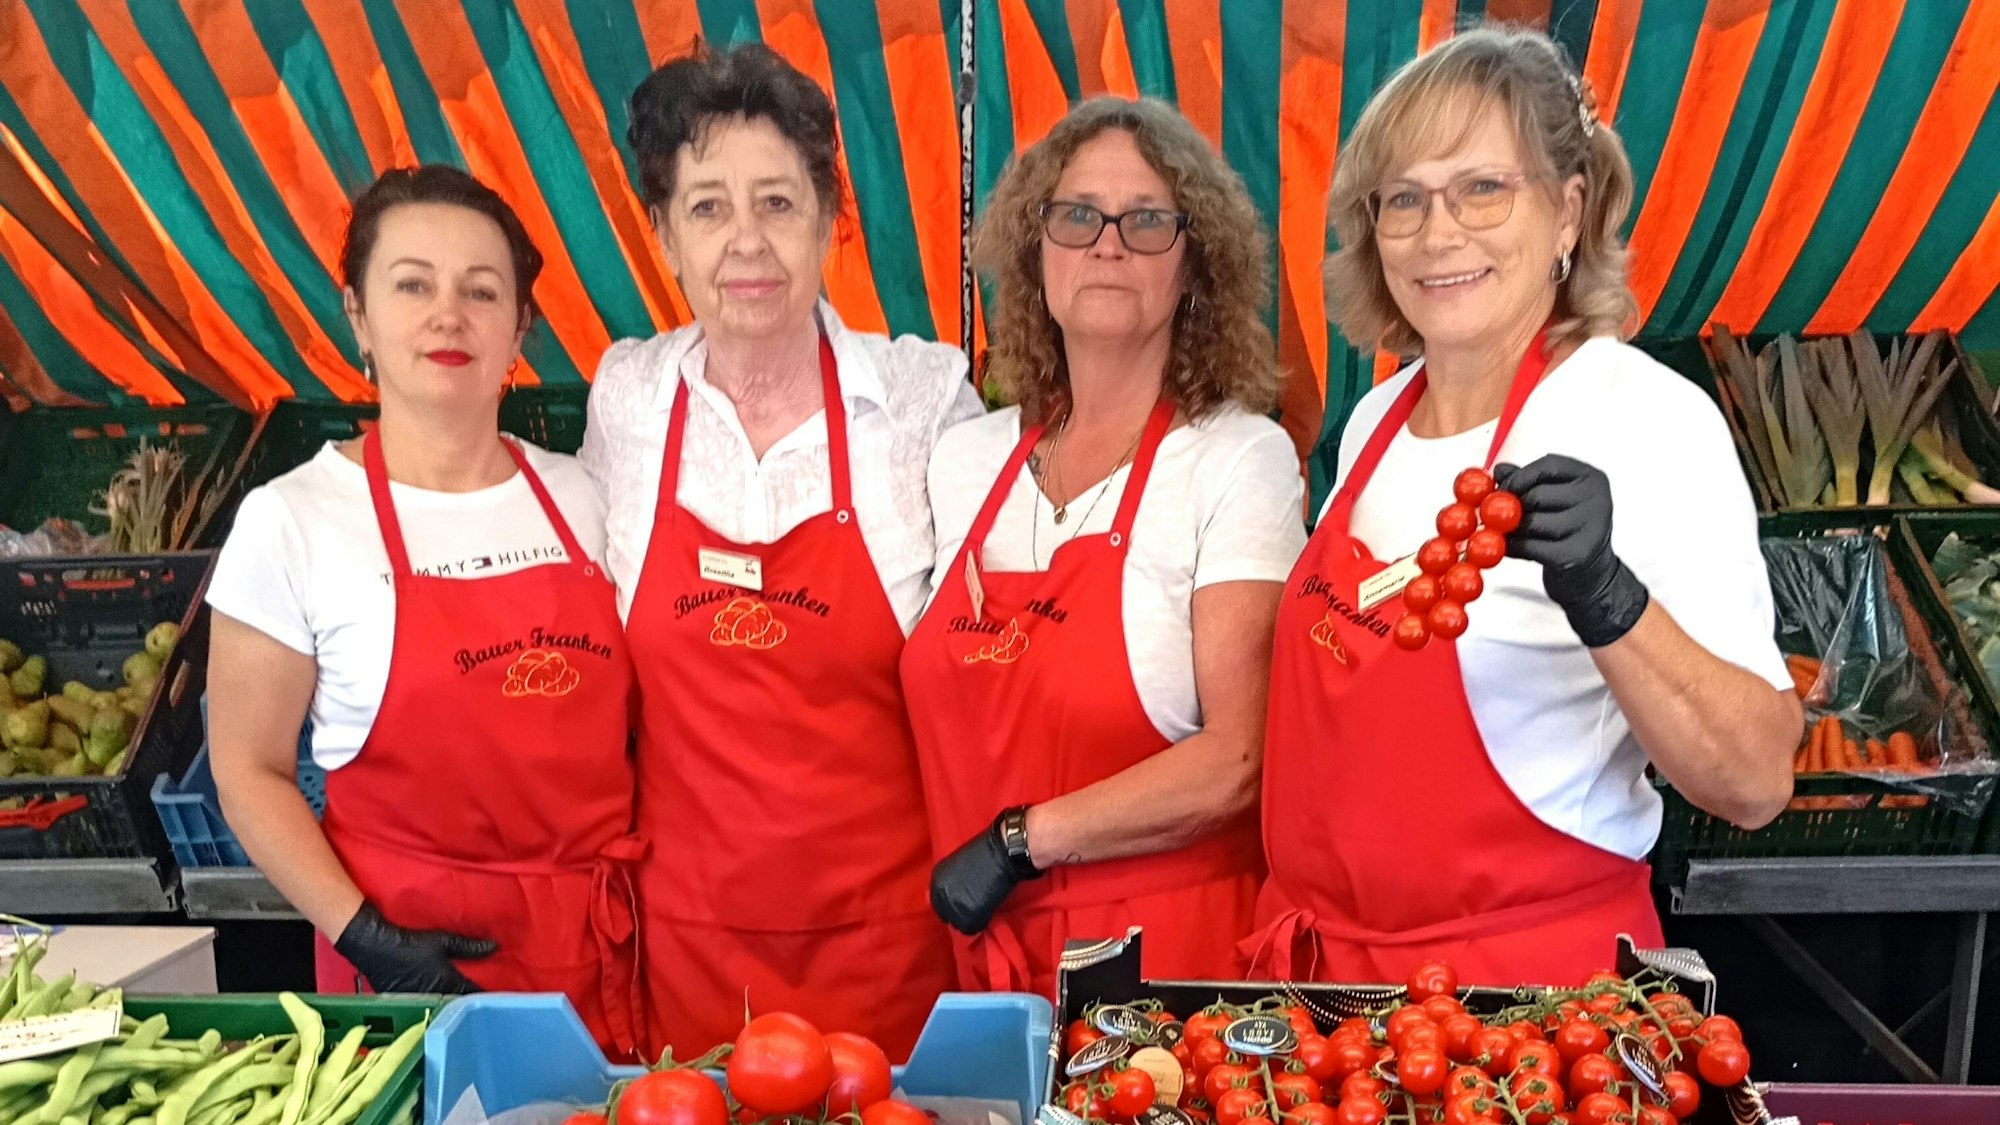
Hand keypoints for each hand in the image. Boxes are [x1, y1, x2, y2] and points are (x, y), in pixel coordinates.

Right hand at [333, 901, 495, 993]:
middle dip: (469, 1003)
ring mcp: (420, 1001)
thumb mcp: (444, 941)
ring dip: (451, 1006)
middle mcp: (435, 995)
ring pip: (441, 1008)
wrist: (376, 948)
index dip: (484, 995)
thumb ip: (470, 947)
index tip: (497, 998)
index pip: (471, 994)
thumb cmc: (411, 943)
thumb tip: (494, 947)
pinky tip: (438, 1002)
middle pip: (457, 1004)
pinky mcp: (406, 1002)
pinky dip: (434, 1006)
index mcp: (447, 981)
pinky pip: (425, 1007)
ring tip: (463, 1005)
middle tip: (482, 1002)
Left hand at [930, 813, 1032, 935]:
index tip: (967, 904)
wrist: (1003, 851)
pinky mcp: (969, 912)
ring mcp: (953, 904)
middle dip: (961, 915)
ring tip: (984, 907)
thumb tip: (949, 897)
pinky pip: (972, 928)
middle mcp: (941, 893)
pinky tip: (988, 911)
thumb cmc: (986, 853)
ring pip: (959, 925)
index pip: (939, 905)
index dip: (954, 906)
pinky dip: (980, 923)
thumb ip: (951, 883)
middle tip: (977, 907)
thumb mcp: (959, 865)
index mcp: (937, 879)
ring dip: (971, 919)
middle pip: (947, 917)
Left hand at [1493, 455, 1649, 647]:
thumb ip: (1527, 482)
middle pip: (1538, 495)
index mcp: (1591, 478)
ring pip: (1533, 522)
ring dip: (1511, 529)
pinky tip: (1510, 547)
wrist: (1591, 575)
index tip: (1500, 487)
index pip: (1549, 466)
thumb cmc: (1569, 531)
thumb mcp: (1553, 500)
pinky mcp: (1576, 554)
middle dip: (1510, 506)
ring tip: (1504, 532)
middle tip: (1493, 514)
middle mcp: (1596, 499)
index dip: (1519, 476)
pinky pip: (1532, 546)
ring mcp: (1590, 527)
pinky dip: (1514, 547)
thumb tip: (1499, 470)